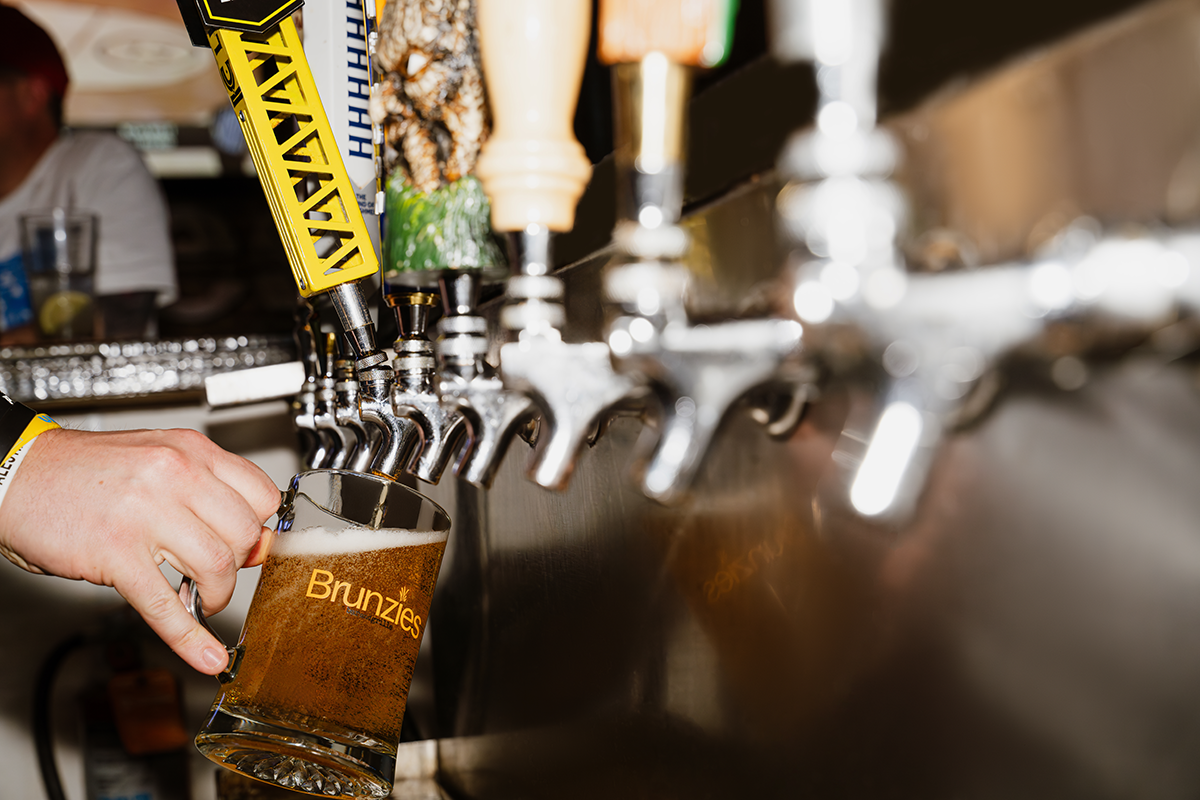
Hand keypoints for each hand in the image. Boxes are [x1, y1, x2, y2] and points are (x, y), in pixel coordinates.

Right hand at [0, 427, 280, 674]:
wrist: (16, 474)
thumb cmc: (84, 472)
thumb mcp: (157, 460)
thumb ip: (206, 491)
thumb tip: (252, 539)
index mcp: (191, 451)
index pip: (261, 494)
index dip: (261, 527)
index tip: (252, 545)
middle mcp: (176, 474)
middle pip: (245, 533)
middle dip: (239, 566)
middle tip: (220, 575)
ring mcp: (146, 513)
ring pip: (217, 567)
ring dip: (216, 596)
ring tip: (200, 597)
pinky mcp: (115, 552)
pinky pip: (165, 604)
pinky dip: (190, 637)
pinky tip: (205, 655)